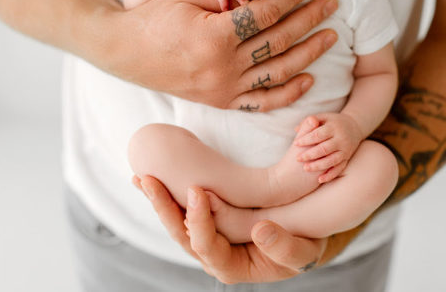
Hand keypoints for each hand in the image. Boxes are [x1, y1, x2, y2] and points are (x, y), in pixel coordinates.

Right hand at [104, 0, 337, 111]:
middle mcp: (223, 67)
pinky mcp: (221, 102)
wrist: (123, 52)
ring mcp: (223, 89)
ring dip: (309, 54)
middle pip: (279, 40)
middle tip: (333, 3)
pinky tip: (308, 79)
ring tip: (331, 36)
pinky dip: (287, 92)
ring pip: (278, 72)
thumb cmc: (152, 16)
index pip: (267, 13)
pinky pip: (261, 102)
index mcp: (215, 37)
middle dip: (310, 19)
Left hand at [134, 175, 328, 283]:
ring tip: (141, 177)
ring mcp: (206, 239)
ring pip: (177, 222)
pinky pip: (182, 210)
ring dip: (158, 200)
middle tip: (149, 181)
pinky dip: (167, 194)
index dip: (199, 221)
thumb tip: (261, 231)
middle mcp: (212, 255)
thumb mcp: (303, 252)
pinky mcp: (206, 223)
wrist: (302, 239)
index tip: (198, 192)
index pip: (207, 246)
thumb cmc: (304, 247)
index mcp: (231, 267)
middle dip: (164, 207)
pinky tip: (148, 178)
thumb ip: (285, 248)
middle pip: (181, 234)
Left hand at [294, 113, 363, 182]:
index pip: (318, 135)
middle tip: (298, 158)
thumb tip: (296, 129)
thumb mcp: (323, 117)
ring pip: (332, 160)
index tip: (295, 144)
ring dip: (318, 166)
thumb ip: (310, 122)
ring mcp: (345, 149)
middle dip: (310, 154)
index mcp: (333, 127)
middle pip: (324, 148)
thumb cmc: (333, 122)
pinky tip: (319, 179)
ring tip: (305, 168)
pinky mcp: (347, 158)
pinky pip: (339, 168)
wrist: (355, 127)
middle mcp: (341, 139)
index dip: (306, 140)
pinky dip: (330, 175)